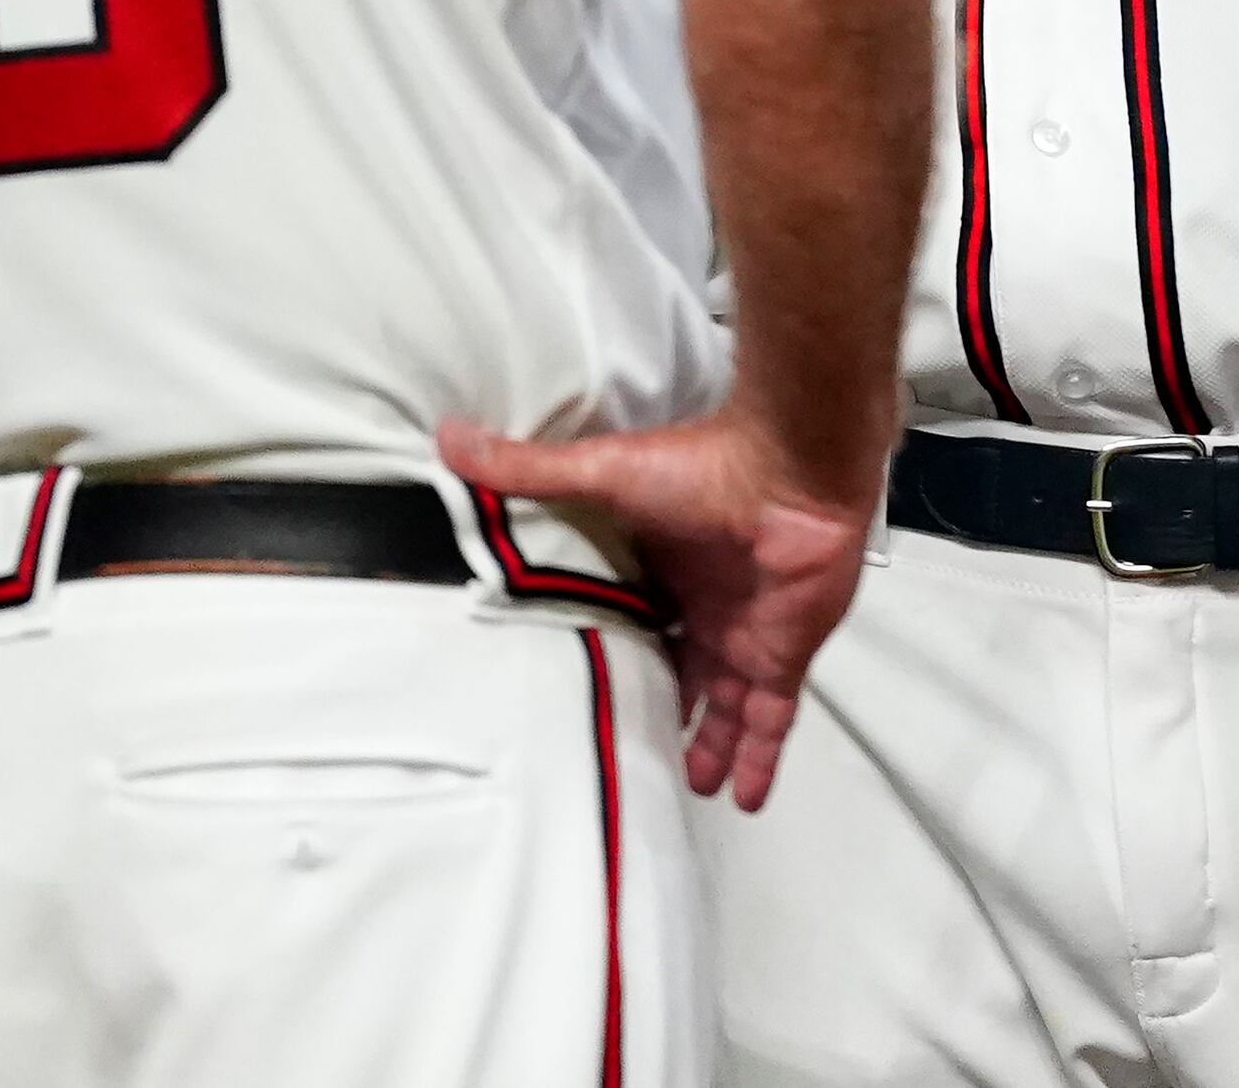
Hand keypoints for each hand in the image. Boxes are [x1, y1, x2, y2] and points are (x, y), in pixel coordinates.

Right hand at [440, 411, 877, 808]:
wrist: (792, 475)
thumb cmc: (699, 470)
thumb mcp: (600, 471)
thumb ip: (527, 469)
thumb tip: (446, 437)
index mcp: (662, 567)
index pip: (633, 621)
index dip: (614, 654)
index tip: (580, 689)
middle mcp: (705, 606)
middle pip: (679, 673)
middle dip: (661, 711)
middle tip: (630, 754)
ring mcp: (748, 635)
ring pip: (725, 708)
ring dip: (707, 748)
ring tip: (681, 790)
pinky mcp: (783, 658)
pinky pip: (771, 722)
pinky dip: (759, 761)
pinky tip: (743, 802)